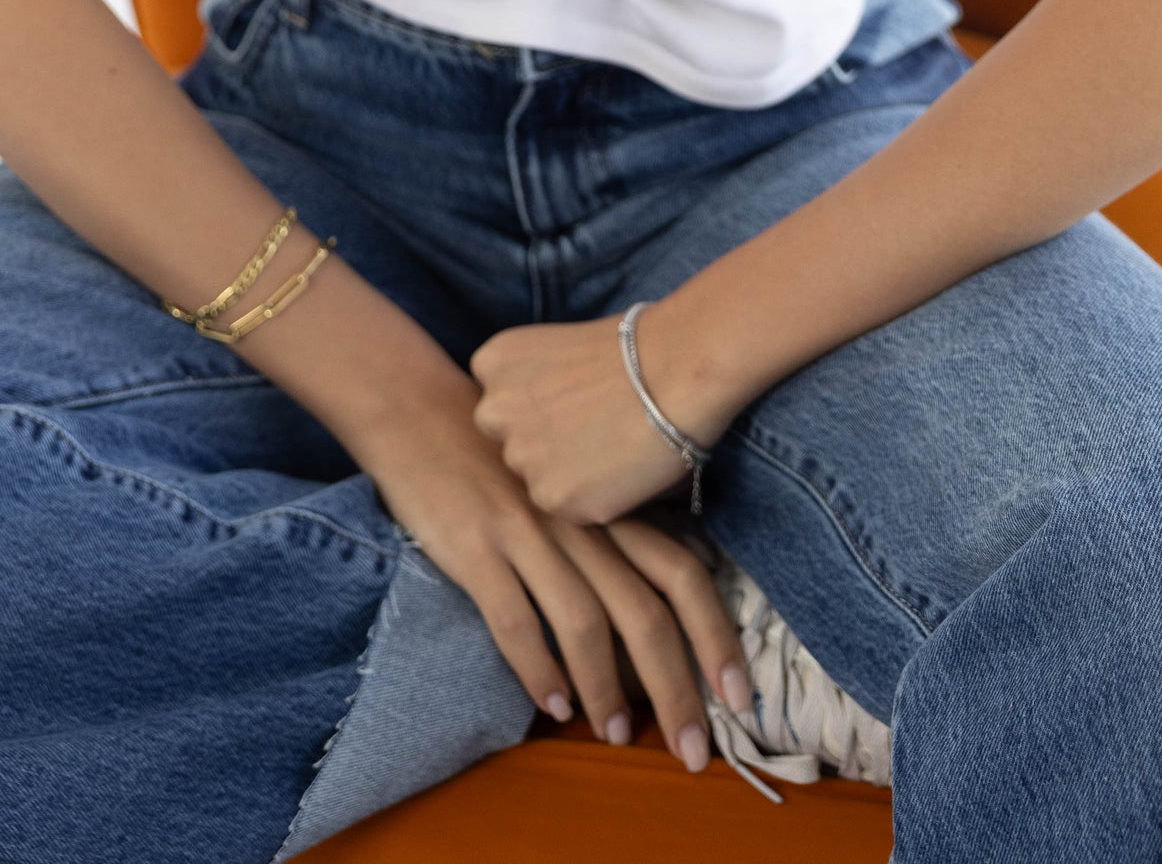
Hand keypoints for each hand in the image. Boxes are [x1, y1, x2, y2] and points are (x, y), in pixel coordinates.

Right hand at [355, 382, 749, 769]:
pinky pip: (514, 620)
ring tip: (618, 736)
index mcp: (610, 506)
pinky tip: (553, 706)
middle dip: (676, 689)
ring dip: (607, 691)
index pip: (684, 574)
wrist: (419, 410)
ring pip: (584, 623)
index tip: (742, 698)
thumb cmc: (506, 455)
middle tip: (694, 752)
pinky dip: (538, 671)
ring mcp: (527, 532)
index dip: (717, 638)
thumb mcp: (575, 480)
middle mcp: (580, 521)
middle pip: (646, 612)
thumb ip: (620, 528)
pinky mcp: (475, 546)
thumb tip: (681, 587)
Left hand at [468, 310, 718, 524]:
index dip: (535, 406)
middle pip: (510, 442)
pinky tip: (622, 468)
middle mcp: (494, 412)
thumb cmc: (633, 348)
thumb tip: (539, 418)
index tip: (567, 401)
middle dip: (543, 442)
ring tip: (612, 448)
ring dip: (566, 473)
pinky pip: (568, 508)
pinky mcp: (553, 498)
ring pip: (537, 479)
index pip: (498, 400)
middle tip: (590, 431)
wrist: (674, 368)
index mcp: (492, 362)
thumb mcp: (557, 347)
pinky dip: (593, 497)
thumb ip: (533, 385)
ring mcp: (521, 458)